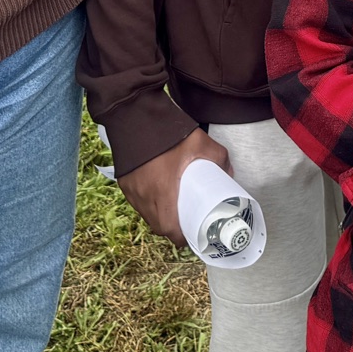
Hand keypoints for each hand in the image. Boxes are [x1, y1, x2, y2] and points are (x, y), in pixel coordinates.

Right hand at [116, 129, 231, 246]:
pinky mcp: (123, 182)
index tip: (191, 235)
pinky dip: (147, 204)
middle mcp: (144, 196)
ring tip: (172, 212)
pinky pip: (136, 201)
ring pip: (145, 215)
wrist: (134, 114)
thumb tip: (229, 173)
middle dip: (171, 229)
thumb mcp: (200, 142)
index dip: (181, 237)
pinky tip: (155, 197)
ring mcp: (131, 190)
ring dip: (158, 218)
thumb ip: (219, 157)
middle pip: (157, 225)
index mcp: (163, 192)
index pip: (170, 229)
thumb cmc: (167, 131)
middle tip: (185, 223)